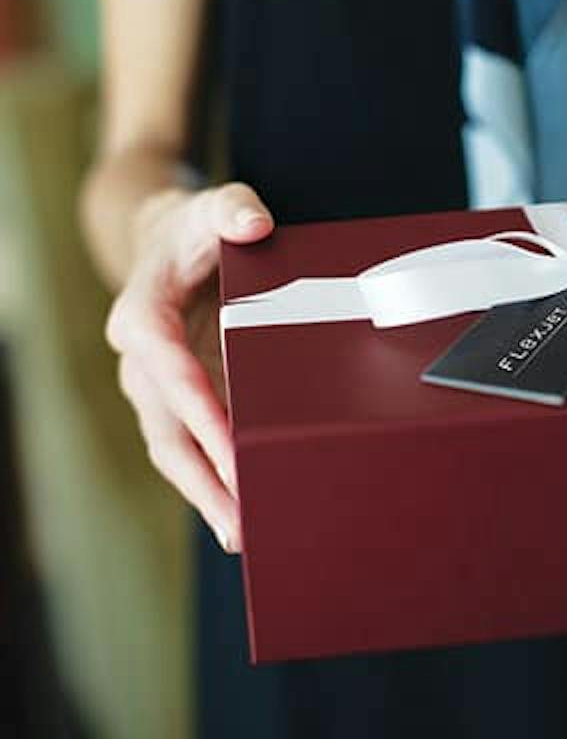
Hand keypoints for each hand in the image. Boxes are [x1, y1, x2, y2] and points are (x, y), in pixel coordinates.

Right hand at [105, 182, 273, 551]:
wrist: (170, 243)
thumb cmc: (197, 228)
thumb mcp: (216, 206)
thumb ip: (233, 208)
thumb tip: (254, 223)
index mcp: (142, 312)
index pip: (168, 367)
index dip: (199, 408)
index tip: (232, 448)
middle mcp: (140, 358)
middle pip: (165, 427)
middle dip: (203, 475)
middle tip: (240, 520)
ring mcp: (154, 384)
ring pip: (172, 448)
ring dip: (206, 492)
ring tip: (242, 533)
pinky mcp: (175, 399)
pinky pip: (188, 444)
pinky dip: (211, 478)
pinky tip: (240, 508)